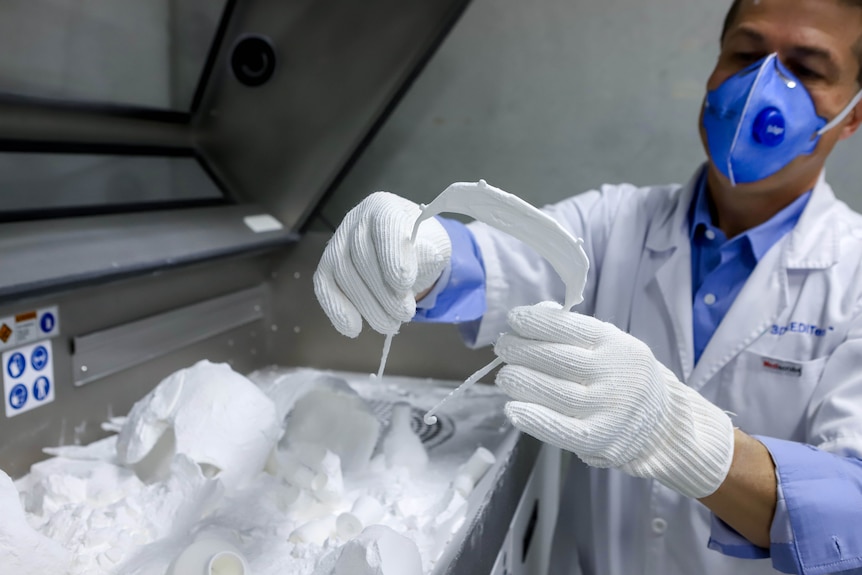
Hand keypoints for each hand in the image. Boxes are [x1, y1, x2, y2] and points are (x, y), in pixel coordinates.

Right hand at [314, 192, 450, 336]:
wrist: (406, 254)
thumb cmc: (421, 245)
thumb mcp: (434, 244)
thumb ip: (430, 250)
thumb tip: (429, 255)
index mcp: (384, 206)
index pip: (385, 224)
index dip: (393, 254)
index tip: (405, 285)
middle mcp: (356, 219)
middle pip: (361, 254)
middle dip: (383, 291)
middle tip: (405, 315)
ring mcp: (338, 242)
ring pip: (342, 273)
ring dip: (365, 305)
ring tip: (389, 325)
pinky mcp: (327, 265)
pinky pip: (325, 285)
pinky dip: (337, 309)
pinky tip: (353, 329)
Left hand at [494, 302, 733, 498]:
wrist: (664, 425)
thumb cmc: (626, 378)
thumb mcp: (613, 346)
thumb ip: (578, 331)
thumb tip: (537, 312)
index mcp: (617, 345)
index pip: (569, 327)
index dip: (536, 321)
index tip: (514, 319)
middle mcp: (614, 375)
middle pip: (556, 359)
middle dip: (521, 349)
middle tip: (503, 346)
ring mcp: (607, 409)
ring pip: (552, 391)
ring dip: (520, 380)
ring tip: (505, 374)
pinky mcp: (599, 440)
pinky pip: (559, 428)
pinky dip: (532, 417)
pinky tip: (512, 408)